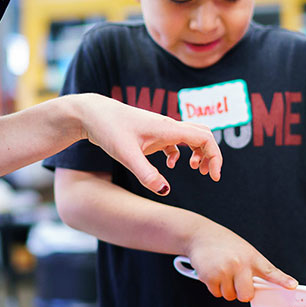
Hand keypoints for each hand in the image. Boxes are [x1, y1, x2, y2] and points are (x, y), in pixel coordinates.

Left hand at [74, 93, 221, 194]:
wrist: (90, 114)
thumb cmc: (108, 128)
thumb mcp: (126, 155)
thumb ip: (146, 174)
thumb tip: (165, 192)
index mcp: (169, 128)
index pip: (206, 138)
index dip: (215, 157)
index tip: (213, 177)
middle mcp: (169, 126)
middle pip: (204, 134)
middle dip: (212, 154)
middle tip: (209, 174)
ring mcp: (161, 129)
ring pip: (192, 136)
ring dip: (199, 152)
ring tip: (197, 169)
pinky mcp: (151, 133)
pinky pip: (176, 141)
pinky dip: (181, 153)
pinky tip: (169, 166)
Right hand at [187, 223, 296, 301]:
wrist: (201, 235)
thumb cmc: (225, 245)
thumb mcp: (245, 251)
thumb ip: (253, 268)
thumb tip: (259, 289)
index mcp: (252, 257)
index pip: (270, 271)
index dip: (282, 280)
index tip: (292, 286)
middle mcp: (240, 264)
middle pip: (247, 295)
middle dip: (241, 293)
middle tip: (235, 280)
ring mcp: (225, 270)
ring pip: (230, 296)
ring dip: (225, 289)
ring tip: (222, 271)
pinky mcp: (210, 276)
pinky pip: (216, 293)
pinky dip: (214, 287)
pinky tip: (212, 272)